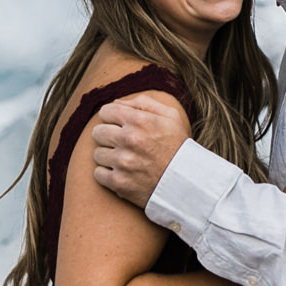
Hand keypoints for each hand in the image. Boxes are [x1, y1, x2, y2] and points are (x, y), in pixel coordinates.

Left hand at [92, 92, 190, 206]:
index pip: (105, 111)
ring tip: (124, 160)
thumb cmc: (179, 147)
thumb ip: (144, 103)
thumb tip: (116, 102)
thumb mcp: (171, 117)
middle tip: (120, 144)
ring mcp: (123, 162)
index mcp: (140, 121)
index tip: (118, 125)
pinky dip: (106, 174)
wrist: (188, 183)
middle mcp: (129, 140)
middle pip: (97, 132)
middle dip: (107, 136)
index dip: (111, 118)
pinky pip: (98, 174)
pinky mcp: (119, 183)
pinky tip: (121, 173)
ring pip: (97, 154)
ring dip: (107, 156)